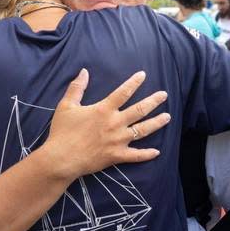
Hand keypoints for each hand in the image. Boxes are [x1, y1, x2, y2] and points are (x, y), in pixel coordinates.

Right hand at [41, 69, 170, 181]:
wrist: (61, 158)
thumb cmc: (62, 132)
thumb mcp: (66, 106)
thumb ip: (77, 88)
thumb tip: (84, 71)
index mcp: (104, 110)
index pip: (123, 92)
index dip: (134, 82)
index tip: (143, 75)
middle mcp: (115, 123)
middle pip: (139, 110)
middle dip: (153, 101)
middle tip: (164, 95)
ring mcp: (118, 141)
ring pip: (143, 130)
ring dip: (157, 123)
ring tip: (167, 117)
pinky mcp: (117, 156)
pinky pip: (136, 156)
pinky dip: (147, 154)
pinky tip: (157, 152)